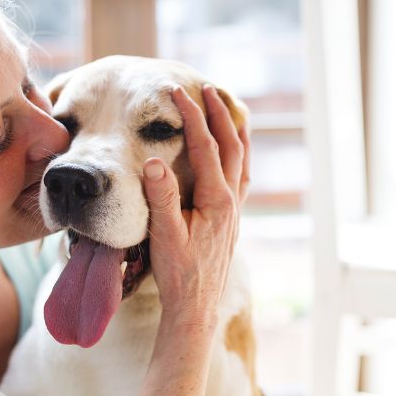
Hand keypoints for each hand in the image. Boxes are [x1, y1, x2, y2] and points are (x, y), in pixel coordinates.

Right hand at [142, 84, 247, 332]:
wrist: (195, 308)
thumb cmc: (178, 274)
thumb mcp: (164, 236)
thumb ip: (161, 198)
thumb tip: (154, 161)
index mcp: (217, 201)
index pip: (205, 147)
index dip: (192, 117)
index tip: (177, 93)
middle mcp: (231, 202)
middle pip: (231, 146)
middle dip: (219, 114)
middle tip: (207, 88)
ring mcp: (234, 211)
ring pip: (242, 160)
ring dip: (234, 132)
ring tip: (228, 110)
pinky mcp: (230, 221)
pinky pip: (241, 177)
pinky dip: (238, 156)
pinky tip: (232, 155)